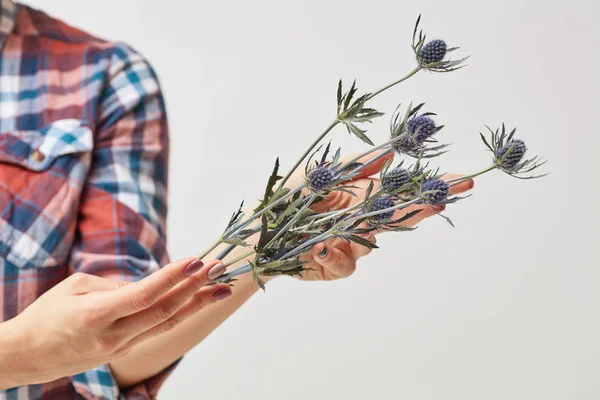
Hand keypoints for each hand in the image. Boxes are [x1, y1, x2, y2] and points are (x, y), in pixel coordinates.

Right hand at [0, 258, 230, 387]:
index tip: (196, 260)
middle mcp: (113, 336)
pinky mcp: (123, 353)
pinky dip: (178, 314)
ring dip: (197, 304)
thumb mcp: (77, 287)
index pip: (145, 294)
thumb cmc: (48, 314)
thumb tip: (151, 286)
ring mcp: (120, 348)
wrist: (26, 356)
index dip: (173, 277)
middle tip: (220, 269)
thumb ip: (117, 285)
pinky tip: (195, 301)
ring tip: (221, 289)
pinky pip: (156, 331)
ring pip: (167, 324)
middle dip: (196, 288)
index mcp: (96, 315)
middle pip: (165, 311)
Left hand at [285, 151, 473, 280]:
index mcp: (360, 196)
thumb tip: (390, 153)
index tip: (458, 182)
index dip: (429, 188)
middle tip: (443, 198)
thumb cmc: (286, 196)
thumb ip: (353, 164)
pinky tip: (318, 248)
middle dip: (423, 207)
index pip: (401, 192)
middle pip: (400, 218)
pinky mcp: (335, 267)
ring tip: (329, 230)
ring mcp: (350, 245)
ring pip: (372, 244)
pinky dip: (334, 255)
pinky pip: (347, 265)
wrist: (257, 229)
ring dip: (356, 235)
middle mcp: (360, 221)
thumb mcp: (318, 172)